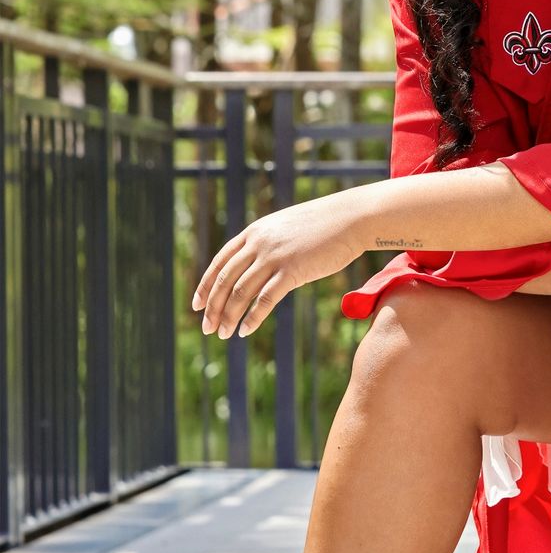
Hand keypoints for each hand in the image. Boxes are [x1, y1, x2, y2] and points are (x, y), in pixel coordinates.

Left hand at [191, 189, 366, 339]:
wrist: (351, 218)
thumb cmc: (323, 225)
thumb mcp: (286, 228)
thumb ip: (268, 242)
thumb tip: (258, 260)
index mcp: (254, 232)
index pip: (219, 262)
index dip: (205, 285)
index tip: (197, 306)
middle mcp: (258, 243)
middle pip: (225, 280)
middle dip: (213, 307)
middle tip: (207, 329)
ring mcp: (275, 256)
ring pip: (241, 292)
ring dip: (229, 316)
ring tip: (224, 334)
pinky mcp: (293, 270)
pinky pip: (266, 299)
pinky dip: (253, 318)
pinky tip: (245, 331)